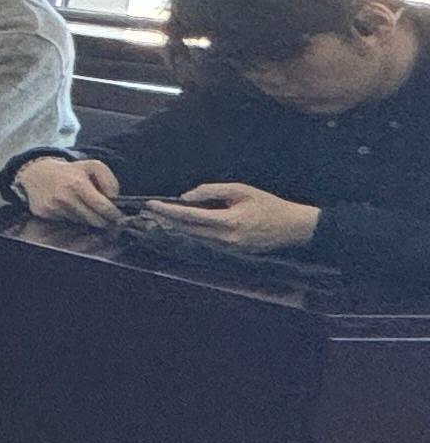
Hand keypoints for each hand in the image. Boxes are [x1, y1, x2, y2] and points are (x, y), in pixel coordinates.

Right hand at [13, 154, 124, 227]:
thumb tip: (114, 198)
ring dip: (86, 217)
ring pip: (82, 222)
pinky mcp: (44, 214)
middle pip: (95, 220)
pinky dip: (72, 217)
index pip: (103, 208)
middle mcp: (64, 197)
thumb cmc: (69, 172)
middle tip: (103, 213)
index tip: (117, 215)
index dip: (114, 214)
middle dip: (103, 219)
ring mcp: (53, 207)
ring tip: (82, 205)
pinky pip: (67, 222)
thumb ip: (109, 180)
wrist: (36, 173)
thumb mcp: (92, 166)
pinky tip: (68, 207)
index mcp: (78, 184)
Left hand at [142, 179, 321, 253]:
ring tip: (158, 215)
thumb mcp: (241, 190)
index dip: (167, 211)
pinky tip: (181, 224)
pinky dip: (190, 232)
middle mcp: (224, 240)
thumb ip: (211, 191)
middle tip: (148, 210)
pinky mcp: (230, 253)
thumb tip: (185, 197)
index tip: (151, 204)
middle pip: (186, 230)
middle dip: (165, 220)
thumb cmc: (268, 205)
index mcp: (227, 223)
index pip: (188, 217)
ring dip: (175, 227)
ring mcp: (227, 249)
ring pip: (193, 237)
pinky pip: (204, 241)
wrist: (294, 228)